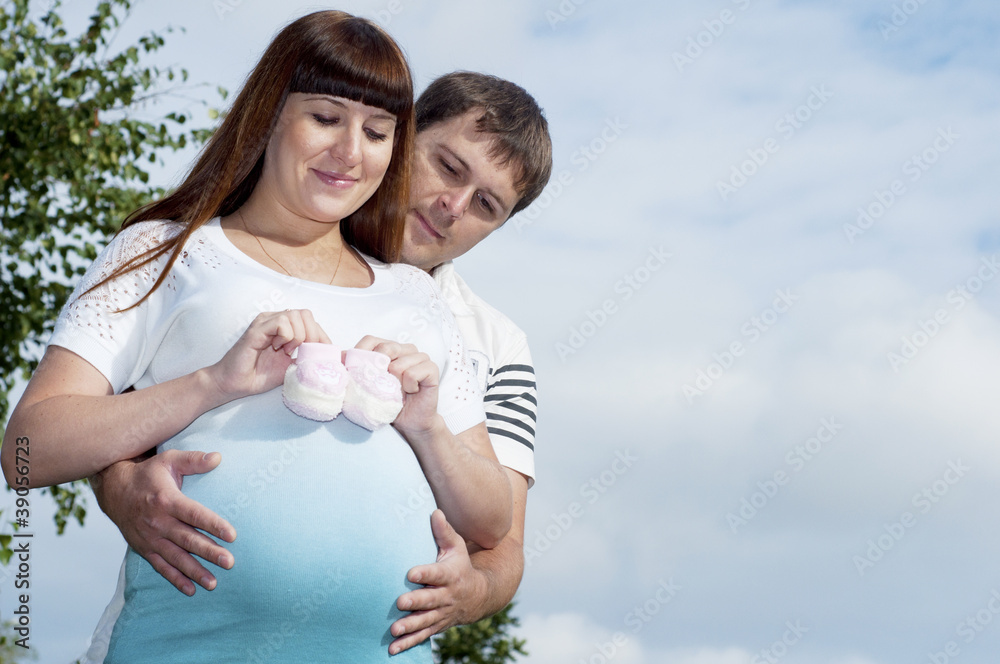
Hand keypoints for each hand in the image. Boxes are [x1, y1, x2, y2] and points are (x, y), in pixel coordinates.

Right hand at [91, 450, 236, 595]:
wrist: (114, 490)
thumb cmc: (148, 474)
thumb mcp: (169, 460)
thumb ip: (194, 460)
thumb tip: (219, 457)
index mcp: (167, 500)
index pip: (194, 514)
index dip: (213, 524)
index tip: (232, 535)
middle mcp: (158, 522)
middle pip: (187, 540)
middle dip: (209, 552)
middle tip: (229, 562)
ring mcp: (150, 538)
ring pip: (176, 558)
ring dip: (195, 571)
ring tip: (214, 583)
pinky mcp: (144, 548)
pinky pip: (161, 567)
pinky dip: (175, 579)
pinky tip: (192, 590)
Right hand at [206, 310, 329, 401]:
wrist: (234, 383)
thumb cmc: (260, 375)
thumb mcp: (293, 366)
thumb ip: (309, 358)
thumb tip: (334, 358)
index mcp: (285, 326)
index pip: (311, 321)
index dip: (320, 337)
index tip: (318, 355)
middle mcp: (275, 319)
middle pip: (306, 314)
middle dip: (311, 335)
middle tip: (301, 353)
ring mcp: (265, 322)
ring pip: (295, 315)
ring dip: (298, 336)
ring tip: (286, 351)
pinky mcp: (257, 328)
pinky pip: (281, 322)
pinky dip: (286, 336)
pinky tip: (277, 348)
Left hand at [353, 336, 439, 437]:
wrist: (409, 423)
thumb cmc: (387, 403)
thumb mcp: (365, 386)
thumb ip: (353, 370)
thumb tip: (339, 357)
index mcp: (389, 348)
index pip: (370, 340)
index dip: (360, 355)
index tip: (357, 374)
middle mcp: (405, 349)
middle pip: (385, 348)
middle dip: (378, 370)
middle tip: (381, 387)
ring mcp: (420, 357)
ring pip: (399, 363)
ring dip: (395, 383)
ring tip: (398, 392)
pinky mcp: (431, 369)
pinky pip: (413, 373)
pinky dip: (408, 386)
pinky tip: (410, 392)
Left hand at [388, 510, 485, 654]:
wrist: (479, 596)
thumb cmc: (460, 565)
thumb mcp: (457, 548)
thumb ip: (444, 532)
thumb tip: (435, 512)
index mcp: (450, 575)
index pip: (437, 573)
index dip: (425, 573)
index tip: (411, 573)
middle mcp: (447, 596)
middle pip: (430, 600)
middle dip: (416, 602)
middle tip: (400, 603)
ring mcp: (442, 613)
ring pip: (426, 621)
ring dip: (410, 626)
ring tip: (394, 630)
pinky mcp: (437, 625)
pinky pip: (422, 636)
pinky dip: (408, 644)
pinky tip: (392, 649)